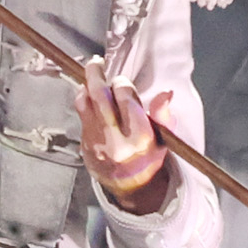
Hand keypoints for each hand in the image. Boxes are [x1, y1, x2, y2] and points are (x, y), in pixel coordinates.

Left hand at [77, 53, 176, 213]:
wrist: (128, 185)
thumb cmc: (149, 157)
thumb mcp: (164, 139)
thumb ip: (163, 116)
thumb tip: (166, 93)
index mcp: (139, 137)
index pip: (125, 98)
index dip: (122, 84)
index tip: (122, 82)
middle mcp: (115, 139)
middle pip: (100, 96)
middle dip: (96, 74)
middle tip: (95, 62)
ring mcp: (96, 142)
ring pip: (85, 104)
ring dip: (85, 86)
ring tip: (90, 76)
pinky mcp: (84, 144)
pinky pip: (81, 116)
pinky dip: (83, 101)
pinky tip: (88, 94)